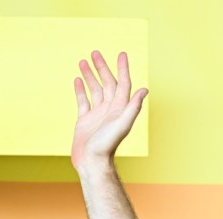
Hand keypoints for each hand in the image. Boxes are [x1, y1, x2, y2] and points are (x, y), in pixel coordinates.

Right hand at [71, 51, 147, 173]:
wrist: (92, 162)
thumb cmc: (107, 146)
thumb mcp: (121, 125)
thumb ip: (132, 107)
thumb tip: (144, 90)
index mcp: (119, 109)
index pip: (123, 84)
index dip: (123, 69)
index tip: (121, 54)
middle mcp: (110, 110)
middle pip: (107, 83)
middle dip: (102, 67)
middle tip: (95, 53)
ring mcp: (97, 114)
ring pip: (94, 90)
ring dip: (90, 75)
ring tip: (83, 61)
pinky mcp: (85, 120)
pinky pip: (83, 101)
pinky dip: (81, 90)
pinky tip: (77, 80)